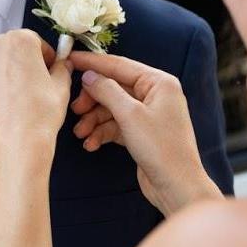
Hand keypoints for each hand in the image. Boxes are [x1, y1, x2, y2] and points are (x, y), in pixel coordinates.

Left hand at [0, 31, 71, 162]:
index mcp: (20, 40)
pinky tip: (3, 102)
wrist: (15, 145)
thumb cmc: (41, 114)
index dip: (45, 56)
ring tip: (17, 94)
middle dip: (23, 61)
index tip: (49, 69)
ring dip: (5, 70)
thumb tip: (63, 63)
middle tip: (34, 83)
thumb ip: (62, 68)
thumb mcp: (61, 87)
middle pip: (12, 47)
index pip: (35, 41)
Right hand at [66, 51, 222, 216]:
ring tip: (81, 134)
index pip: (119, 65)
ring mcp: (148, 114)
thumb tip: (88, 75)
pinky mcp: (141, 133)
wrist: (176, 186)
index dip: (93, 63)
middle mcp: (155, 94)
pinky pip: (116, 125)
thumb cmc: (161, 148)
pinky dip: (102, 133)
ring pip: (112, 108)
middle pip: (113, 88)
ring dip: (94, 120)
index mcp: (159, 82)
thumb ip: (107, 91)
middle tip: (75, 110)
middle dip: (92, 100)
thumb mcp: (130, 115)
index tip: (70, 60)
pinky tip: (91, 144)